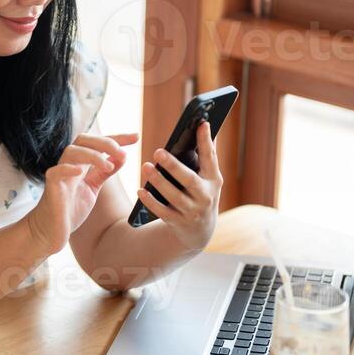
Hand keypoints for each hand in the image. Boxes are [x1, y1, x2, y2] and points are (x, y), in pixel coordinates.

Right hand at [27, 131, 138, 254]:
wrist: (50, 231)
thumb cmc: (70, 209)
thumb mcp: (92, 188)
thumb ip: (104, 173)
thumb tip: (122, 157)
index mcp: (81, 163)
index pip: (98, 144)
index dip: (117, 138)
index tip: (136, 136)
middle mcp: (70, 164)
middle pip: (83, 140)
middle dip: (105, 142)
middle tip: (122, 152)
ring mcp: (60, 174)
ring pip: (71, 151)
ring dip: (92, 155)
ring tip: (109, 166)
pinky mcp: (51, 187)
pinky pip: (56, 172)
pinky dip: (67, 168)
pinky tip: (79, 171)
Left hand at [136, 121, 222, 251]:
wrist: (200, 230)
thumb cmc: (201, 193)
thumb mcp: (209, 177)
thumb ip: (206, 154)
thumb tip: (204, 125)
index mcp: (213, 180)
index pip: (210, 157)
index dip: (206, 141)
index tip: (201, 124)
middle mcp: (205, 196)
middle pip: (189, 180)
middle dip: (173, 166)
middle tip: (158, 152)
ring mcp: (192, 211)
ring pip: (173, 196)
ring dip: (158, 182)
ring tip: (146, 166)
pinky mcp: (178, 222)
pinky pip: (162, 212)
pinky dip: (151, 201)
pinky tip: (140, 190)